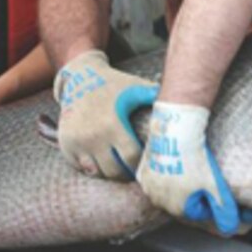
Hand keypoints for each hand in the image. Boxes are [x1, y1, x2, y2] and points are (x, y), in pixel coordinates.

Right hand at [54, 50, 157, 178]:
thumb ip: (157, 97)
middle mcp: (93, 136)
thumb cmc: (114, 84)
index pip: (131, 158)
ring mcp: (77, 142)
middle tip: (134, 173)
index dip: (140, 166)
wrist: (79, 77)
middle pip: (114, 170)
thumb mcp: (136, 87)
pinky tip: (102, 161)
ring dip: (109, 172)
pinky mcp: (65, 144)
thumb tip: (186, 102)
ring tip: (119, 168)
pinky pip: (81, 167)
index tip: (146, 167)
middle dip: (126, 173)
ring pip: (97, 172)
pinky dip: (92, 167)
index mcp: (113, 124)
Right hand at [138, 101, 238, 234]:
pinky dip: (165, 172)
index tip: (212, 185)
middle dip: (193, 192)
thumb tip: (230, 227)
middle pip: (182, 201)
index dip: (208, 198)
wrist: (176, 131)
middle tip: (202, 174)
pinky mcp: (143, 171)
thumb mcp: (215, 185)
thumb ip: (224, 209)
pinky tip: (174, 161)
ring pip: (168, 189)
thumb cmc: (195, 158)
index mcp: (178, 207)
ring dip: (179, 182)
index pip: (199, 211)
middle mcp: (159, 200)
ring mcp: (149, 186)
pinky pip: (156, 177)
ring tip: (189, 166)